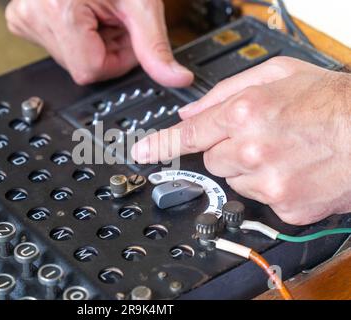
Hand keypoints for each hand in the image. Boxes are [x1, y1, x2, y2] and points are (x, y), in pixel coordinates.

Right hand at [5, 0, 193, 86]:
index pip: (91, 71)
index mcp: (59, 11)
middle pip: (80, 67)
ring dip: (93, 45)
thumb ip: (156, 47)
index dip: (118, 60)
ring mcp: (25, 17)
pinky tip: (83, 15)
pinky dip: (76, 37)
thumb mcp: (140, 4)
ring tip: (99, 13)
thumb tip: (176, 79)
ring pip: (70, 59)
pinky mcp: (23, 18)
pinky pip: (56, 46)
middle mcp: (33, 16)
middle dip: (107, 50)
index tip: (127, 36)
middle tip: (115, 20)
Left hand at [132, 56, 350, 224]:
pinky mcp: (283, 207)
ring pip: (234, 181)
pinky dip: (271, 187)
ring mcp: (267, 181)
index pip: (189, 134)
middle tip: (260, 138)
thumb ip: (226, 91)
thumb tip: (191, 112)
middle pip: (213, 160)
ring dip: (250, 169)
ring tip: (284, 152)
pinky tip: (294, 170)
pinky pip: (259, 200)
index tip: (142, 152)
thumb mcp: (278, 75)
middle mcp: (252, 149)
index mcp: (246, 113)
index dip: (161, 144)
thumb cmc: (332, 100)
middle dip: (228, 150)